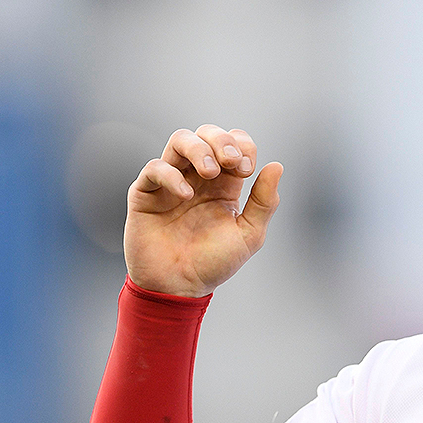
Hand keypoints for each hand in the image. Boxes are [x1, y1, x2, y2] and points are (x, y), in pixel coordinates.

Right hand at [123, 125, 282, 297]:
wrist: (179, 288)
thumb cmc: (213, 263)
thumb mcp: (249, 234)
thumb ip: (264, 202)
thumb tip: (277, 165)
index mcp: (224, 184)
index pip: (234, 143)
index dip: (243, 146)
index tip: (246, 169)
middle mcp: (197, 177)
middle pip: (207, 133)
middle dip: (222, 140)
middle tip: (232, 163)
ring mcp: (171, 182)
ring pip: (180, 140)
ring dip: (198, 148)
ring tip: (210, 171)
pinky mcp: (146, 193)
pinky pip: (155, 168)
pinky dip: (171, 175)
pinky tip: (186, 195)